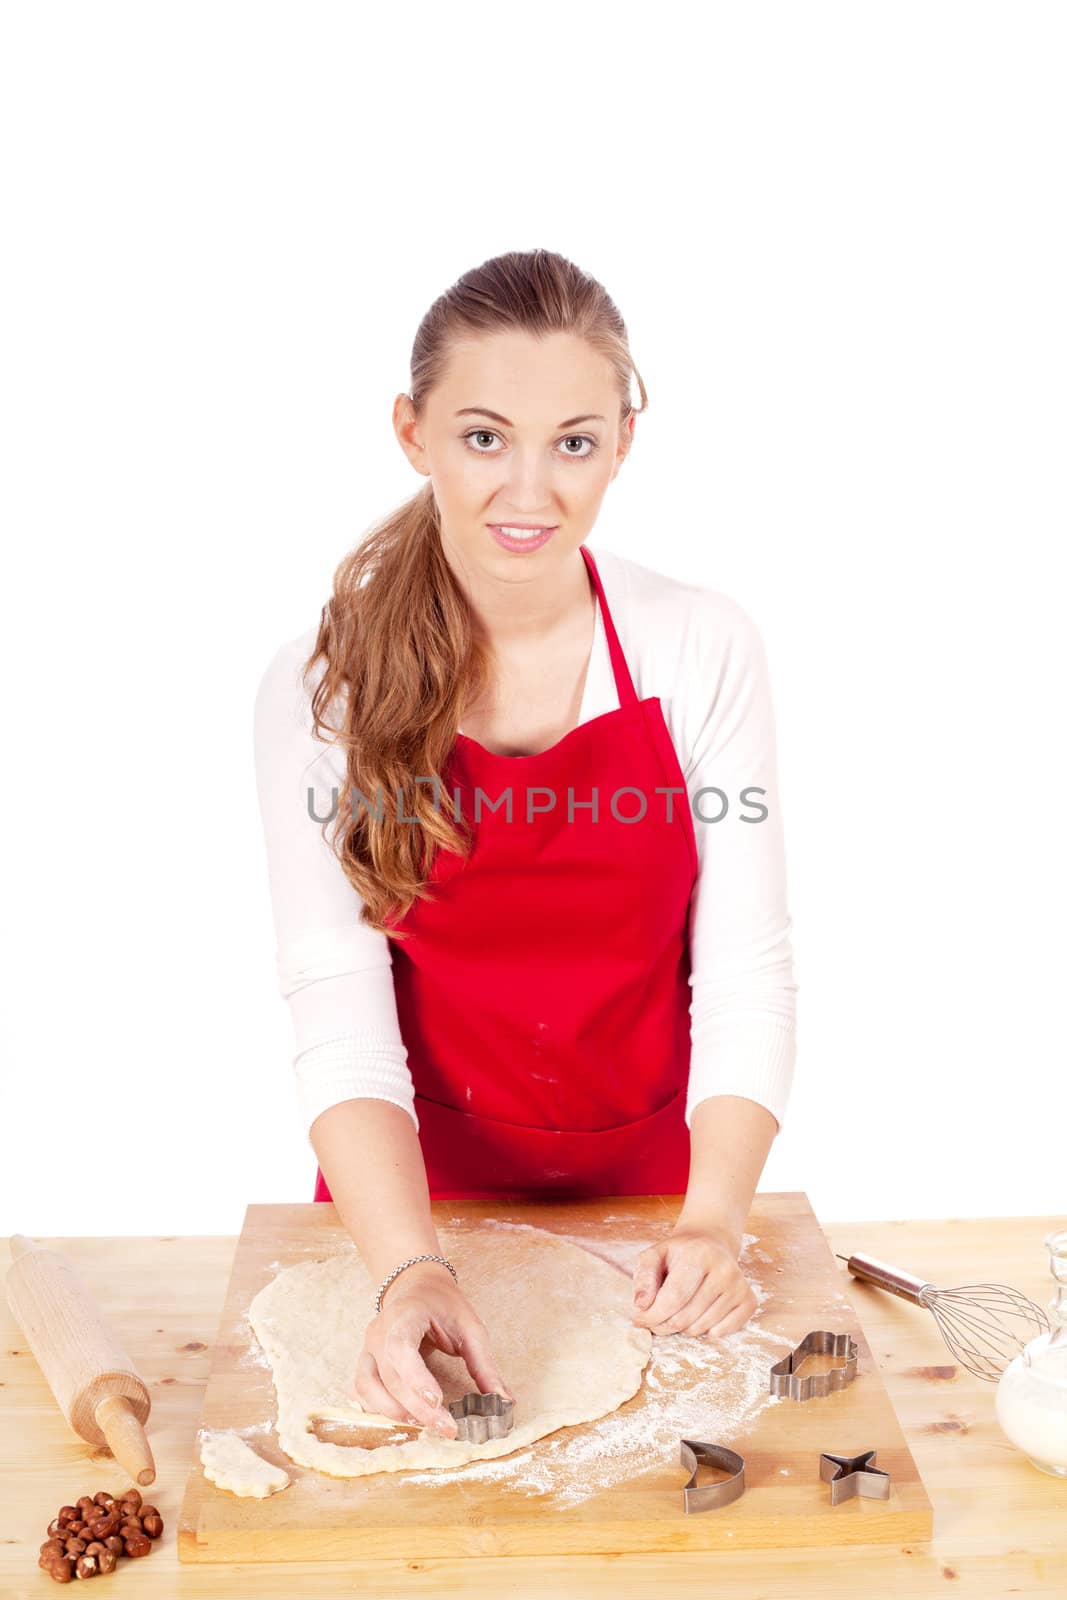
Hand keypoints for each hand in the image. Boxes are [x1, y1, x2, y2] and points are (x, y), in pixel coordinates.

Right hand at [348, 1263, 514, 1437]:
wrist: (417, 1285)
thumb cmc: (443, 1304)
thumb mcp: (470, 1326)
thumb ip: (484, 1364)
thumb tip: (505, 1400)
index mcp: (404, 1315)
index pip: (401, 1348)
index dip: (415, 1378)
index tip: (437, 1401)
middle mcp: (379, 1332)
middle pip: (389, 1376)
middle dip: (416, 1408)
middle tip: (446, 1428)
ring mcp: (368, 1347)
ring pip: (368, 1386)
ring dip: (395, 1411)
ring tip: (426, 1423)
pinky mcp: (366, 1361)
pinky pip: (362, 1390)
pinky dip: (379, 1407)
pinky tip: (404, 1416)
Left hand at [630, 1224, 755, 1337]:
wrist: (711, 1244)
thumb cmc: (679, 1254)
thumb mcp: (654, 1255)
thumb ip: (643, 1277)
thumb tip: (641, 1306)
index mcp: (700, 1255)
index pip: (674, 1297)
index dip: (653, 1315)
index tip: (639, 1319)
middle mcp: (724, 1270)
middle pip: (686, 1317)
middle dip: (663, 1324)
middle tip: (656, 1318)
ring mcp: (739, 1286)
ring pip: (701, 1328)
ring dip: (683, 1327)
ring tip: (678, 1310)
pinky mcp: (749, 1300)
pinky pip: (721, 1332)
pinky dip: (705, 1330)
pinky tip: (700, 1313)